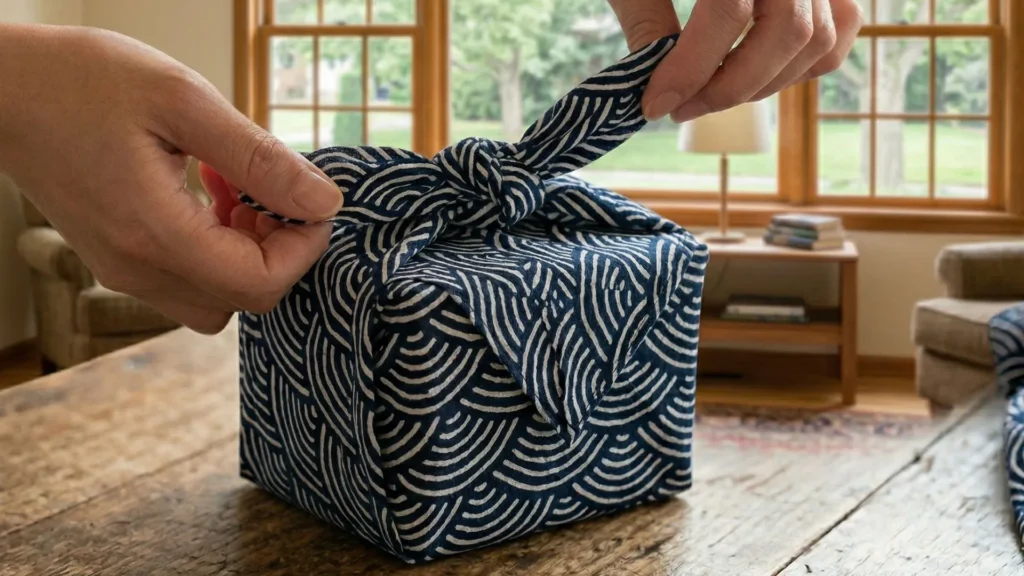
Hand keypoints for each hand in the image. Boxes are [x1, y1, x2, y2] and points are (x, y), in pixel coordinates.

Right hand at [0, 24, 343, 333]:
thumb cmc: (80, 80)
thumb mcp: (184, 102)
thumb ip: (259, 159)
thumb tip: (324, 201)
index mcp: (154, 234)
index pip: (260, 284)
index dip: (303, 250)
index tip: (309, 201)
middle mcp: (135, 269)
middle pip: (243, 300)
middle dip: (277, 251)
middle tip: (270, 191)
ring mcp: (121, 270)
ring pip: (216, 297)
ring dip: (245, 250)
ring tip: (234, 185)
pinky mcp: (115, 258)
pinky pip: (185, 278)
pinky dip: (213, 246)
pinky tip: (206, 188)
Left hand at [607, 0, 862, 121]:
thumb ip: (646, 18)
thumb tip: (660, 87)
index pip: (729, 10)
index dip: (691, 66)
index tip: (655, 103)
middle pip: (787, 31)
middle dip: (731, 85)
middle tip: (682, 108)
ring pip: (818, 38)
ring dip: (764, 84)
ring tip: (710, 96)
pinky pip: (840, 27)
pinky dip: (804, 64)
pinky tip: (755, 77)